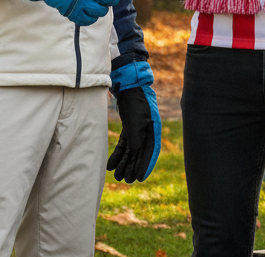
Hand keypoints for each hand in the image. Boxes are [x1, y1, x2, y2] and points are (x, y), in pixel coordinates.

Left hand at [107, 59, 160, 181]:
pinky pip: (124, 144)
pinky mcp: (129, 127)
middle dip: (133, 167)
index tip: (140, 179)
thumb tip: (135, 151)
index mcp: (154, 129)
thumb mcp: (137, 118)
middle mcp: (147, 131)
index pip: (151, 151)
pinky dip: (118, 154)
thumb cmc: (136, 100)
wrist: (129, 85)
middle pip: (140, 153)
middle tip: (125, 180)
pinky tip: (110, 164)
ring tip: (116, 175)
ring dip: (124, 162)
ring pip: (131, 150)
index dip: (146, 165)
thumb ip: (136, 135)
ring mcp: (138, 129)